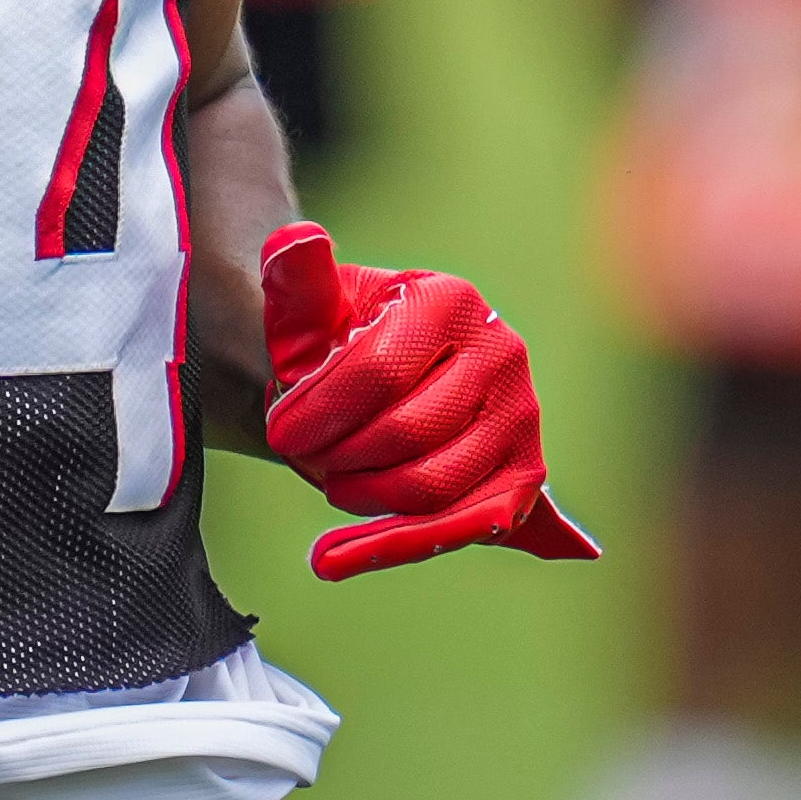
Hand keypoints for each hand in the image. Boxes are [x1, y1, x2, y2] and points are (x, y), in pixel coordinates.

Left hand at [259, 220, 598, 580]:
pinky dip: (398, 546)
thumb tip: (293, 242)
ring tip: (329, 485)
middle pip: (407, 432)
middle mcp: (502, 351)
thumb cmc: (337, 341)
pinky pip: (463, 526)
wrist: (375, 377)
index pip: (378, 371)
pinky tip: (337, 556)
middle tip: (302, 456)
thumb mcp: (310, 307)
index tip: (276, 431)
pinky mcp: (523, 475)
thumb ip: (295, 278)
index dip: (319, 410)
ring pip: (433, 485)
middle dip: (339, 455)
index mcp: (450, 299)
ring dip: (366, 499)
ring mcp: (521, 416)